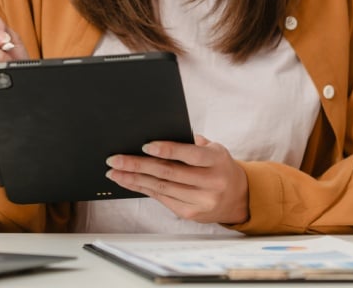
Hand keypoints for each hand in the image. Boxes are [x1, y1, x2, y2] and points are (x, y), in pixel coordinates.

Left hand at [104, 135, 248, 224]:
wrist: (238, 197)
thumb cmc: (218, 166)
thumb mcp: (213, 150)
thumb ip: (190, 144)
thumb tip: (154, 137)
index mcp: (217, 161)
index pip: (191, 154)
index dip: (168, 150)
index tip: (145, 145)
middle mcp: (211, 183)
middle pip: (169, 173)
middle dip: (138, 165)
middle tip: (115, 159)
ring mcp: (201, 201)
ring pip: (161, 188)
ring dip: (134, 179)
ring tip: (114, 172)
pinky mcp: (191, 214)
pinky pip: (162, 198)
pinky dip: (142, 189)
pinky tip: (128, 182)